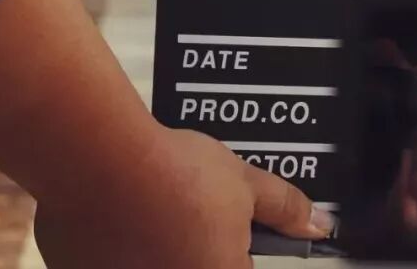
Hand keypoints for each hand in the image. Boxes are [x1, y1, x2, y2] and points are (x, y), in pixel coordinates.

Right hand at [34, 127, 332, 268]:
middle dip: (201, 247)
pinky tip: (123, 216)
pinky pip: (115, 261)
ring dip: (161, 247)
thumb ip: (285, 208)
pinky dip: (121, 247)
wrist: (98, 158)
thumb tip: (317, 224)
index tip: (237, 230)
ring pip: (156, 262)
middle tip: (196, 214)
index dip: (241, 249)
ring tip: (159, 208)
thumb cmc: (172, 173)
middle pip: (198, 264)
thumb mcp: (244, 182)